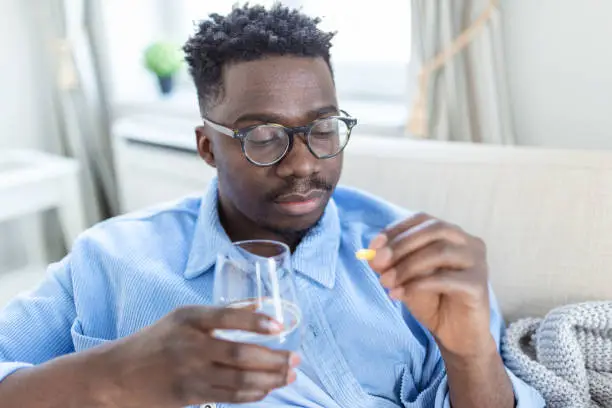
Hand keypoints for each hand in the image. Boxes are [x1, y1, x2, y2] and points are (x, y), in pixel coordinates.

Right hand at [97, 306, 298, 406]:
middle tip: (296, 360)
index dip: (255, 322)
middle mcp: (191, 345)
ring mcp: (191, 373)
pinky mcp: (190, 396)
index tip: (280, 326)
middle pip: (240, 354)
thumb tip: (260, 305)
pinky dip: (252, 394)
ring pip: (239, 379)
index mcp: (189, 319)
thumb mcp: (183, 317)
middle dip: (274, 359)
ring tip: (290, 375)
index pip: (227, 317)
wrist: (118, 375)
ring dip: (270, 379)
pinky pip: (229, 397)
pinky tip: (267, 389)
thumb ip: (222, 313)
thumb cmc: (156, 341)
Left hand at [368, 213, 491, 357]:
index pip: (423, 219)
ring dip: (407, 266)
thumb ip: (391, 264)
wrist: (456, 336)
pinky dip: (418, 284)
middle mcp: (469, 242)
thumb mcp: (405, 278)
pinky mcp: (479, 285)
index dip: (396, 229)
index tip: (373, 245)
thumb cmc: (432, 301)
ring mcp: (478, 262)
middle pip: (434, 230)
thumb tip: (372, 254)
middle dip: (401, 245)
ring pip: (440, 252)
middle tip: (378, 263)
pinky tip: (400, 294)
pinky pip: (446, 278)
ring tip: (386, 282)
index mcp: (452, 234)